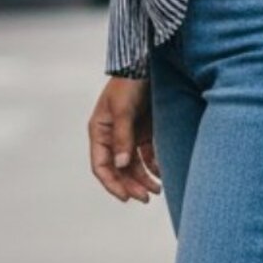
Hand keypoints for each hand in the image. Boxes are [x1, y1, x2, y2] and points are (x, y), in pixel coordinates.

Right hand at [88, 78, 161, 203]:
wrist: (145, 65)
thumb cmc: (128, 84)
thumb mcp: (123, 109)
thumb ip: (123, 137)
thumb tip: (122, 165)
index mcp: (99, 132)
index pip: (101, 166)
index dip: (112, 184)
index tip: (126, 197)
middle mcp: (112, 137)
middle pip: (119, 169)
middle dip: (131, 185)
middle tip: (147, 198)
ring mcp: (129, 135)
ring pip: (134, 165)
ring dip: (144, 179)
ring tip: (158, 190)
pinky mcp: (145, 132)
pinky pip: (147, 155)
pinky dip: (154, 166)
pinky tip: (162, 174)